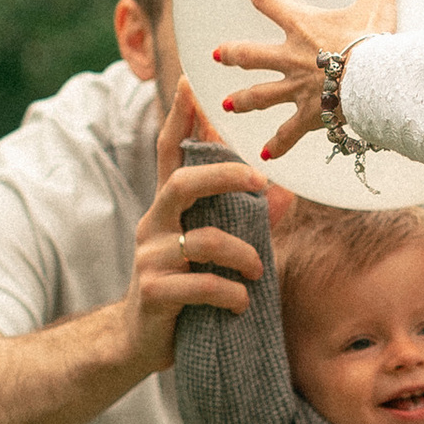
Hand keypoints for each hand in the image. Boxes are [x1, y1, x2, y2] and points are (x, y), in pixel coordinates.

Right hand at [124, 86, 271, 366]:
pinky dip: (230, 294)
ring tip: (258, 271)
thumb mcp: (216, 252)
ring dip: (242, 254)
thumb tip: (286, 192)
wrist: (137, 341)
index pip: (169, 152)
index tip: (191, 82)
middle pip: (182, 182)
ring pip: (202, 239)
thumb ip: (248, 221)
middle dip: (224, 175)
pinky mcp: (153, 292)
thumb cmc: (184, 288)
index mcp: (168, 208)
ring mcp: (149, 257)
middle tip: (258, 179)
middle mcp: (154, 224)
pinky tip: (240, 304)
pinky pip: (201, 285)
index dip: (180, 117)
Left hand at [212, 0, 409, 162]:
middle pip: (252, 53)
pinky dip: (277, 145)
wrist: (374, 82)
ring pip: (261, 94)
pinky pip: (288, 133)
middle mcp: (291, 57)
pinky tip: (265, 156)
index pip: (269, 0)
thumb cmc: (374, 40)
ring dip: (243, 99)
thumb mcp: (379, 0)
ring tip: (228, 104)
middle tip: (218, 54)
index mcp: (302, 25)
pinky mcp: (308, 115)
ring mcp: (297, 88)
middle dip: (234, 53)